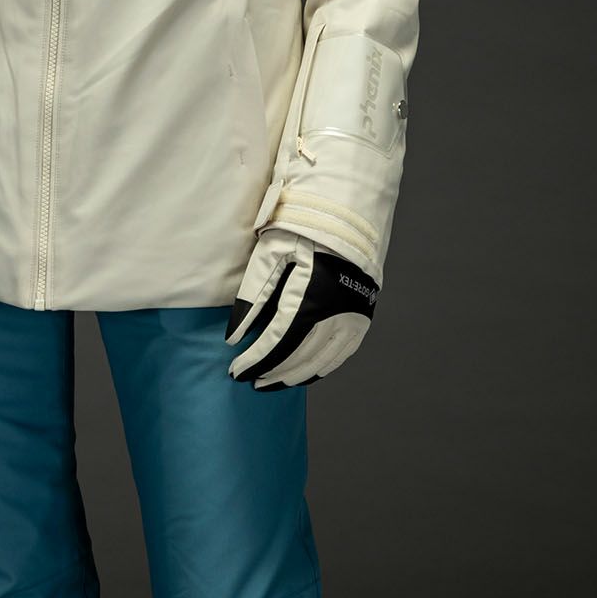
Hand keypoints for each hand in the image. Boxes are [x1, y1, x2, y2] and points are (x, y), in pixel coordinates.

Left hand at [225, 230, 378, 389]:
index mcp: (311, 294)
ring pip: (322, 361)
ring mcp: (353, 317)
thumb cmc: (304, 228)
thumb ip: (252, 296)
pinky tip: (304, 373)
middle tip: (251, 381)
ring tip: (272, 382)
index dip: (256, 360)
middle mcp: (337, 311)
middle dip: (272, 373)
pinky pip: (342, 354)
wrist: (347, 215)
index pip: (278, 341)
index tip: (236, 372)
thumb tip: (234, 337)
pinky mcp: (362, 316)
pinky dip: (320, 368)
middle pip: (300, 357)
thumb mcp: (271, 253)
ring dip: (295, 376)